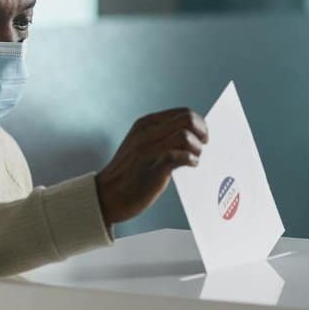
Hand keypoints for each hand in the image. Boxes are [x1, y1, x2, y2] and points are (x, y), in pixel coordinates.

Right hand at [95, 108, 208, 226]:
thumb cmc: (128, 173)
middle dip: (202, 131)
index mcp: (145, 124)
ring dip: (197, 147)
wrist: (105, 197)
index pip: (183, 112)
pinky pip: (179, 156)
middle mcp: (146, 133)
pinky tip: (190, 165)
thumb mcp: (141, 145)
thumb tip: (192, 135)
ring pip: (185, 135)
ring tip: (195, 157)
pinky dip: (191, 159)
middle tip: (203, 145)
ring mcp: (148, 150)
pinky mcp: (152, 169)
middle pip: (187, 119)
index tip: (202, 136)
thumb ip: (161, 136)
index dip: (199, 123)